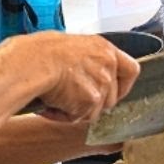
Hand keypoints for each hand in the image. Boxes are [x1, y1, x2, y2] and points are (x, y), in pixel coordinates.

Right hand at [11, 32, 139, 123]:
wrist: (32, 63)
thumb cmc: (41, 51)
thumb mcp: (70, 46)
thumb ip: (87, 59)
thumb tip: (83, 69)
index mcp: (104, 49)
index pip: (131, 70)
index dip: (123, 85)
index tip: (113, 91)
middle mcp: (108, 67)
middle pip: (111, 98)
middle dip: (93, 104)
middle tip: (72, 99)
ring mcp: (101, 85)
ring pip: (94, 112)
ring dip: (76, 110)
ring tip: (55, 99)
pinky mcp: (91, 102)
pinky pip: (78, 118)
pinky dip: (63, 116)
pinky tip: (50, 105)